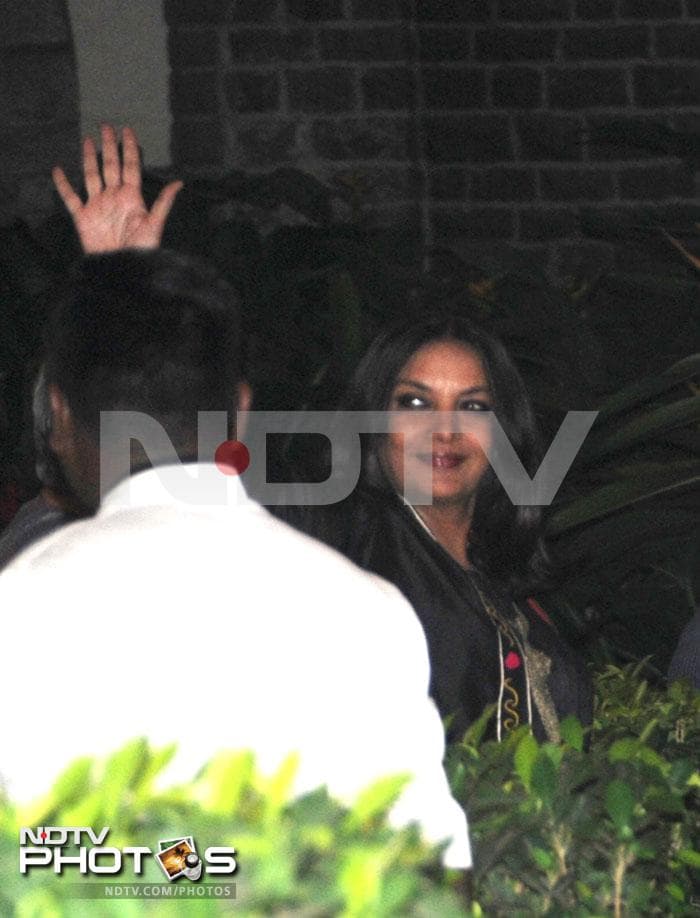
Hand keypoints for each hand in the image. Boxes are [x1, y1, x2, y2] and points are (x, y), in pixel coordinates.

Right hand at [52, 124, 182, 252]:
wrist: (122, 268)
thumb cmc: (141, 250)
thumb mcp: (155, 225)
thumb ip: (164, 202)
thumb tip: (180, 182)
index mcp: (131, 197)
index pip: (130, 167)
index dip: (129, 149)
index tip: (127, 130)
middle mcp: (114, 197)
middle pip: (111, 165)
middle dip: (109, 146)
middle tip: (106, 126)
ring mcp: (98, 205)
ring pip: (92, 175)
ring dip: (89, 159)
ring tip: (87, 140)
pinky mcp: (83, 217)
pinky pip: (70, 198)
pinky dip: (63, 185)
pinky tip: (59, 171)